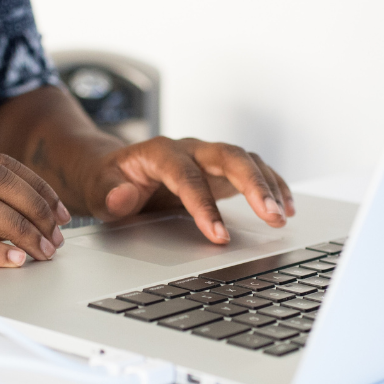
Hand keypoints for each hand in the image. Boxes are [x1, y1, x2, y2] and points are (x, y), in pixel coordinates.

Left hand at [80, 137, 294, 244]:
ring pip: (246, 161)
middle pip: (228, 156)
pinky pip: (253, 170)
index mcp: (159, 152)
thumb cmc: (108, 180)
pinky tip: (286, 207)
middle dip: (253, 185)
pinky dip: (272, 185)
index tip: (218, 235)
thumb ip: (108, 193)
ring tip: (282, 216)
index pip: (187, 175)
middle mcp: (189, 148)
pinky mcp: (220, 169)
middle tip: (271, 216)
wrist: (113, 169)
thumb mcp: (98, 189)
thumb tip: (122, 196)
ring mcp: (207, 157)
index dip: (204, 205)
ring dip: (268, 186)